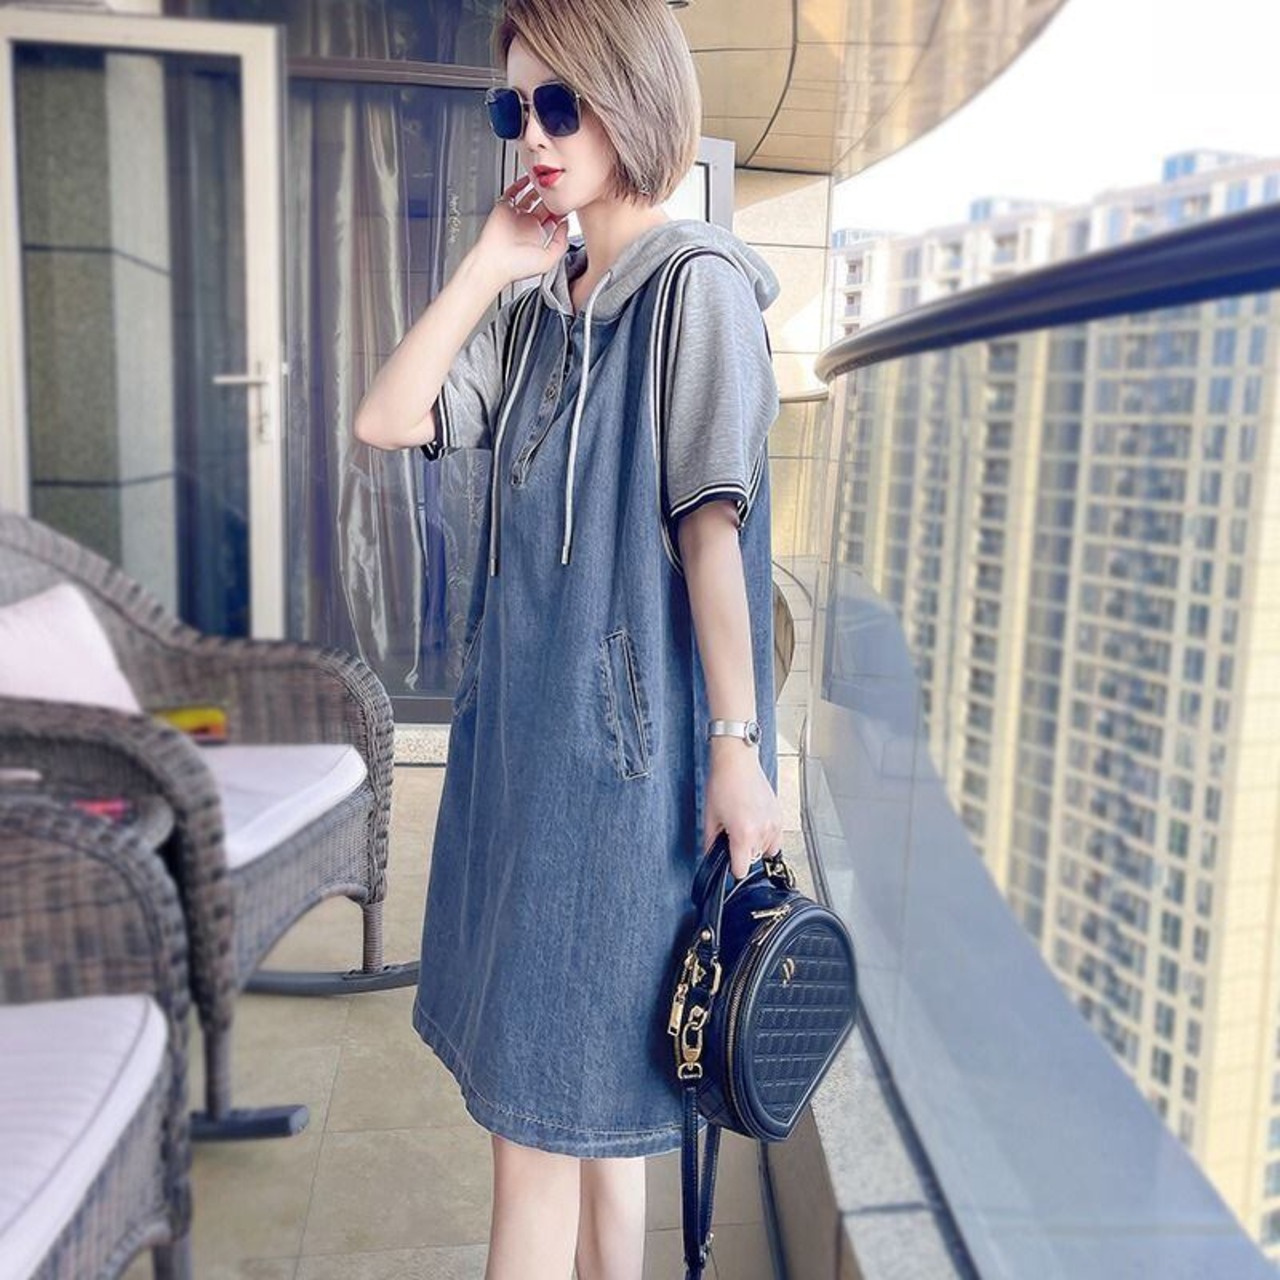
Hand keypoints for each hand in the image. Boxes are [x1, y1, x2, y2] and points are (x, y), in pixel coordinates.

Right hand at [473, 173, 570, 286]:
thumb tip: (566, 225)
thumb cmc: (518, 266)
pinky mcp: (504, 208)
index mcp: (539, 236)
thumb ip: (561, 242)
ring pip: (529, 197)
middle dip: (551, 198)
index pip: (553, 218)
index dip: (561, 209)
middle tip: (558, 189)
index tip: (568, 202)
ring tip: (546, 182)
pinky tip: (527, 179)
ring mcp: (516, 216)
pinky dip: (519, 184)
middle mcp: (528, 225)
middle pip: (543, 205)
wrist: (495, 262)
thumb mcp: (549, 259)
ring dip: (537, 189)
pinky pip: (512, 192)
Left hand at [701, 740, 783, 881]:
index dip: (732, 868)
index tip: (729, 862)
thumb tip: (712, 858)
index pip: (741, 870)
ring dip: (754, 845)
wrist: (737, 763)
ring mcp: (773, 824)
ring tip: (744, 826)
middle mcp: (762, 832)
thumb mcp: (710, 818)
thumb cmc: (723, 784)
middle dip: (741, 853)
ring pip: (765, 851)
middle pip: (752, 860)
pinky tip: (755, 825)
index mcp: (743, 834)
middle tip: (732, 835)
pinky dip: (766, 837)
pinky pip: (776, 839)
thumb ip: (710, 843)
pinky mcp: (779, 816)